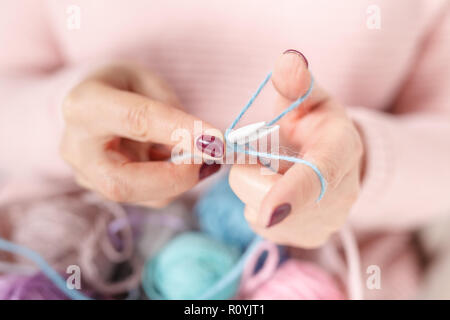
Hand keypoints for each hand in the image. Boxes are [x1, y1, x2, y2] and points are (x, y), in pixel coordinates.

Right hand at [61, 63, 223, 206]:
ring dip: (178, 182)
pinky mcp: (100, 189)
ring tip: (204, 158)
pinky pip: (143, 196)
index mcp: (86, 104)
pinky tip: (187, 164)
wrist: (92, 103)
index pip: (136, 121)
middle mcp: (76, 146)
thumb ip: (170, 111)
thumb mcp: (147, 81)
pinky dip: (172, 184)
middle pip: (122, 182)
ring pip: (136, 195)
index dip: (179, 131)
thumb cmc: (123, 86)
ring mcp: (85, 174)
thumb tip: (205, 144)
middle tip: (210, 162)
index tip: (215, 139)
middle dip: (174, 178)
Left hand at [229, 50, 363, 247]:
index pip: (319, 177)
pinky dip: (261, 210)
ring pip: (268, 219)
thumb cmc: (316, 124)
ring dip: (256, 194)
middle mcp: (341, 194)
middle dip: (252, 178)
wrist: (335, 159)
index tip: (267, 211)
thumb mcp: (309, 97)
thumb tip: (288, 60)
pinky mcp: (311, 236)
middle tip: (259, 157)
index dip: (291, 194)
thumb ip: (296, 83)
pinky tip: (275, 193)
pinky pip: (268, 229)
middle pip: (278, 201)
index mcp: (341, 152)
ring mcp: (327, 221)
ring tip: (273, 174)